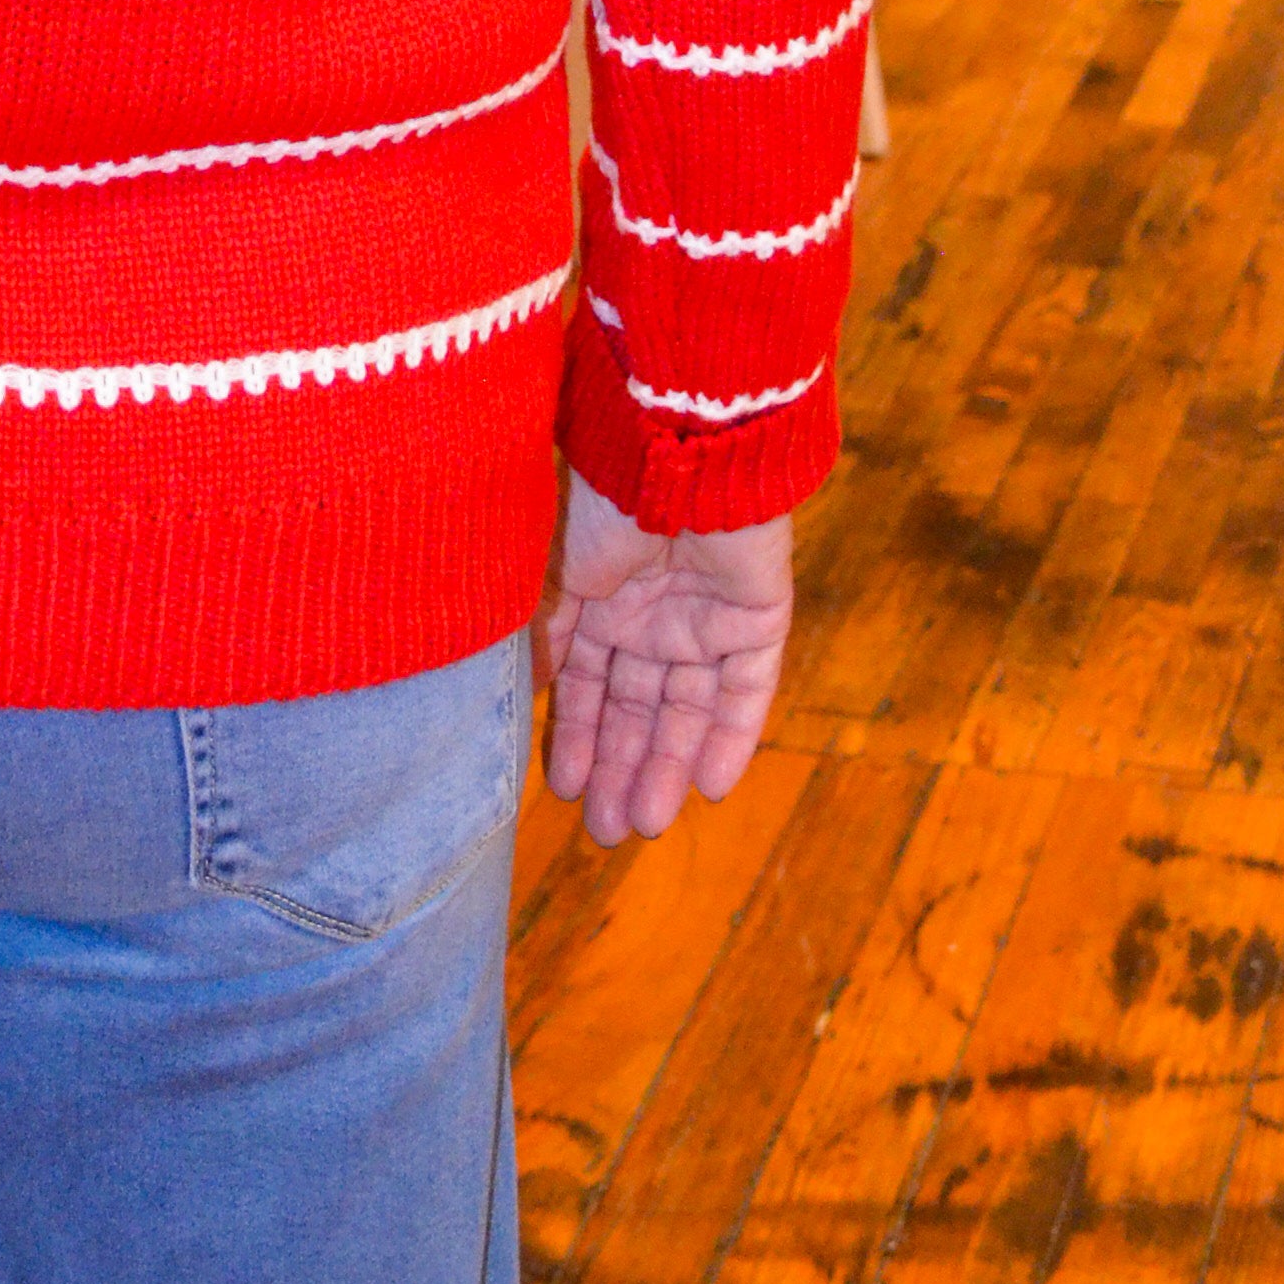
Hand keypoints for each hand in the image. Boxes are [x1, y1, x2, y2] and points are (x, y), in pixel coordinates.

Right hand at [535, 473, 791, 844]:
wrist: (682, 448)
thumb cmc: (607, 501)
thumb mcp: (558, 577)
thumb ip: (548, 639)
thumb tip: (524, 702)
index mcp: (603, 601)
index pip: (591, 686)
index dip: (579, 738)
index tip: (563, 792)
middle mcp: (655, 616)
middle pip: (639, 708)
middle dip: (622, 768)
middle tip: (607, 834)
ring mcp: (707, 619)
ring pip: (688, 709)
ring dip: (667, 765)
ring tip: (647, 823)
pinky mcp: (759, 618)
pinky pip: (748, 689)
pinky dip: (731, 736)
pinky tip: (709, 786)